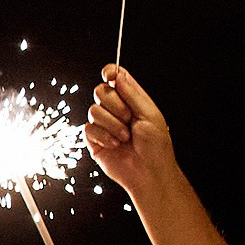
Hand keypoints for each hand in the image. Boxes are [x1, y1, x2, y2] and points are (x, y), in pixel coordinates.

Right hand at [84, 65, 177, 202]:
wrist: (148, 172)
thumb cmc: (156, 146)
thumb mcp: (149, 114)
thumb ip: (132, 93)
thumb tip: (117, 75)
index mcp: (131, 99)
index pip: (115, 77)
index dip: (110, 72)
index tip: (109, 75)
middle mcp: (115, 110)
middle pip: (100, 91)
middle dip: (114, 105)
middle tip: (129, 119)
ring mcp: (103, 124)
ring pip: (94, 111)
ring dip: (112, 125)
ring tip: (125, 137)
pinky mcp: (94, 140)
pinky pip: (88, 129)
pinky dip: (104, 137)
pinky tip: (115, 145)